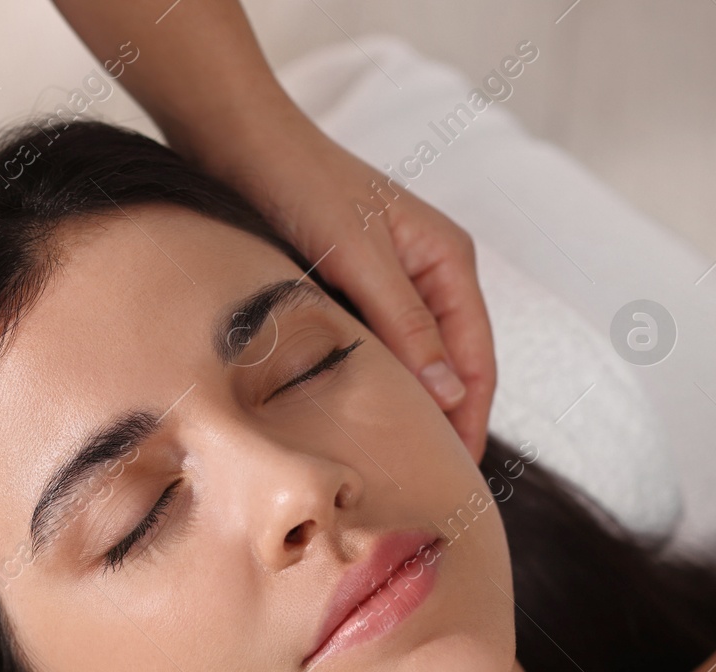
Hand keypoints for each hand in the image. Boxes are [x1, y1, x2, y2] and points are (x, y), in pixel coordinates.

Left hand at [194, 100, 497, 462]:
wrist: (238, 141)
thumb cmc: (301, 184)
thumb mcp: (358, 256)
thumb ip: (406, 323)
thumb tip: (450, 394)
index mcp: (449, 261)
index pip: (477, 361)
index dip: (468, 421)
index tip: (453, 476)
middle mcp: (429, 275)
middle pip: (450, 368)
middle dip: (440, 424)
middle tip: (419, 487)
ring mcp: (390, 284)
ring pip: (409, 363)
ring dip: (402, 408)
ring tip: (384, 465)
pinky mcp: (350, 290)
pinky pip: (372, 349)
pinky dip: (368, 384)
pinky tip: (346, 420)